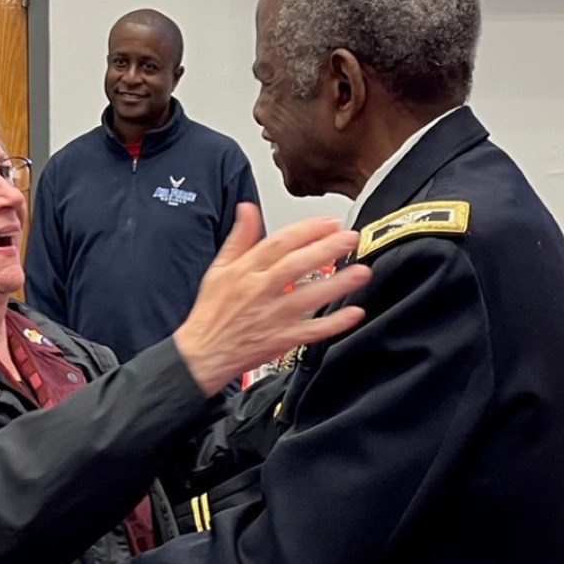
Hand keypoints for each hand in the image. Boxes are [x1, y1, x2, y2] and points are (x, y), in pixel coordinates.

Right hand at [174, 203, 370, 395]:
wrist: (202, 355)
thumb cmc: (210, 313)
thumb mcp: (218, 269)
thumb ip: (238, 238)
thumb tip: (246, 209)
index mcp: (245, 272)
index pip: (278, 244)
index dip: (306, 230)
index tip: (329, 222)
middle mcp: (259, 292)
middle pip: (296, 266)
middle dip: (326, 249)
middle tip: (350, 238)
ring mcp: (272, 317)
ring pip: (308, 297)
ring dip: (337, 284)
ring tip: (361, 271)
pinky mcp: (280, 340)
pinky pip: (311, 331)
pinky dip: (333, 323)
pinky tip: (353, 313)